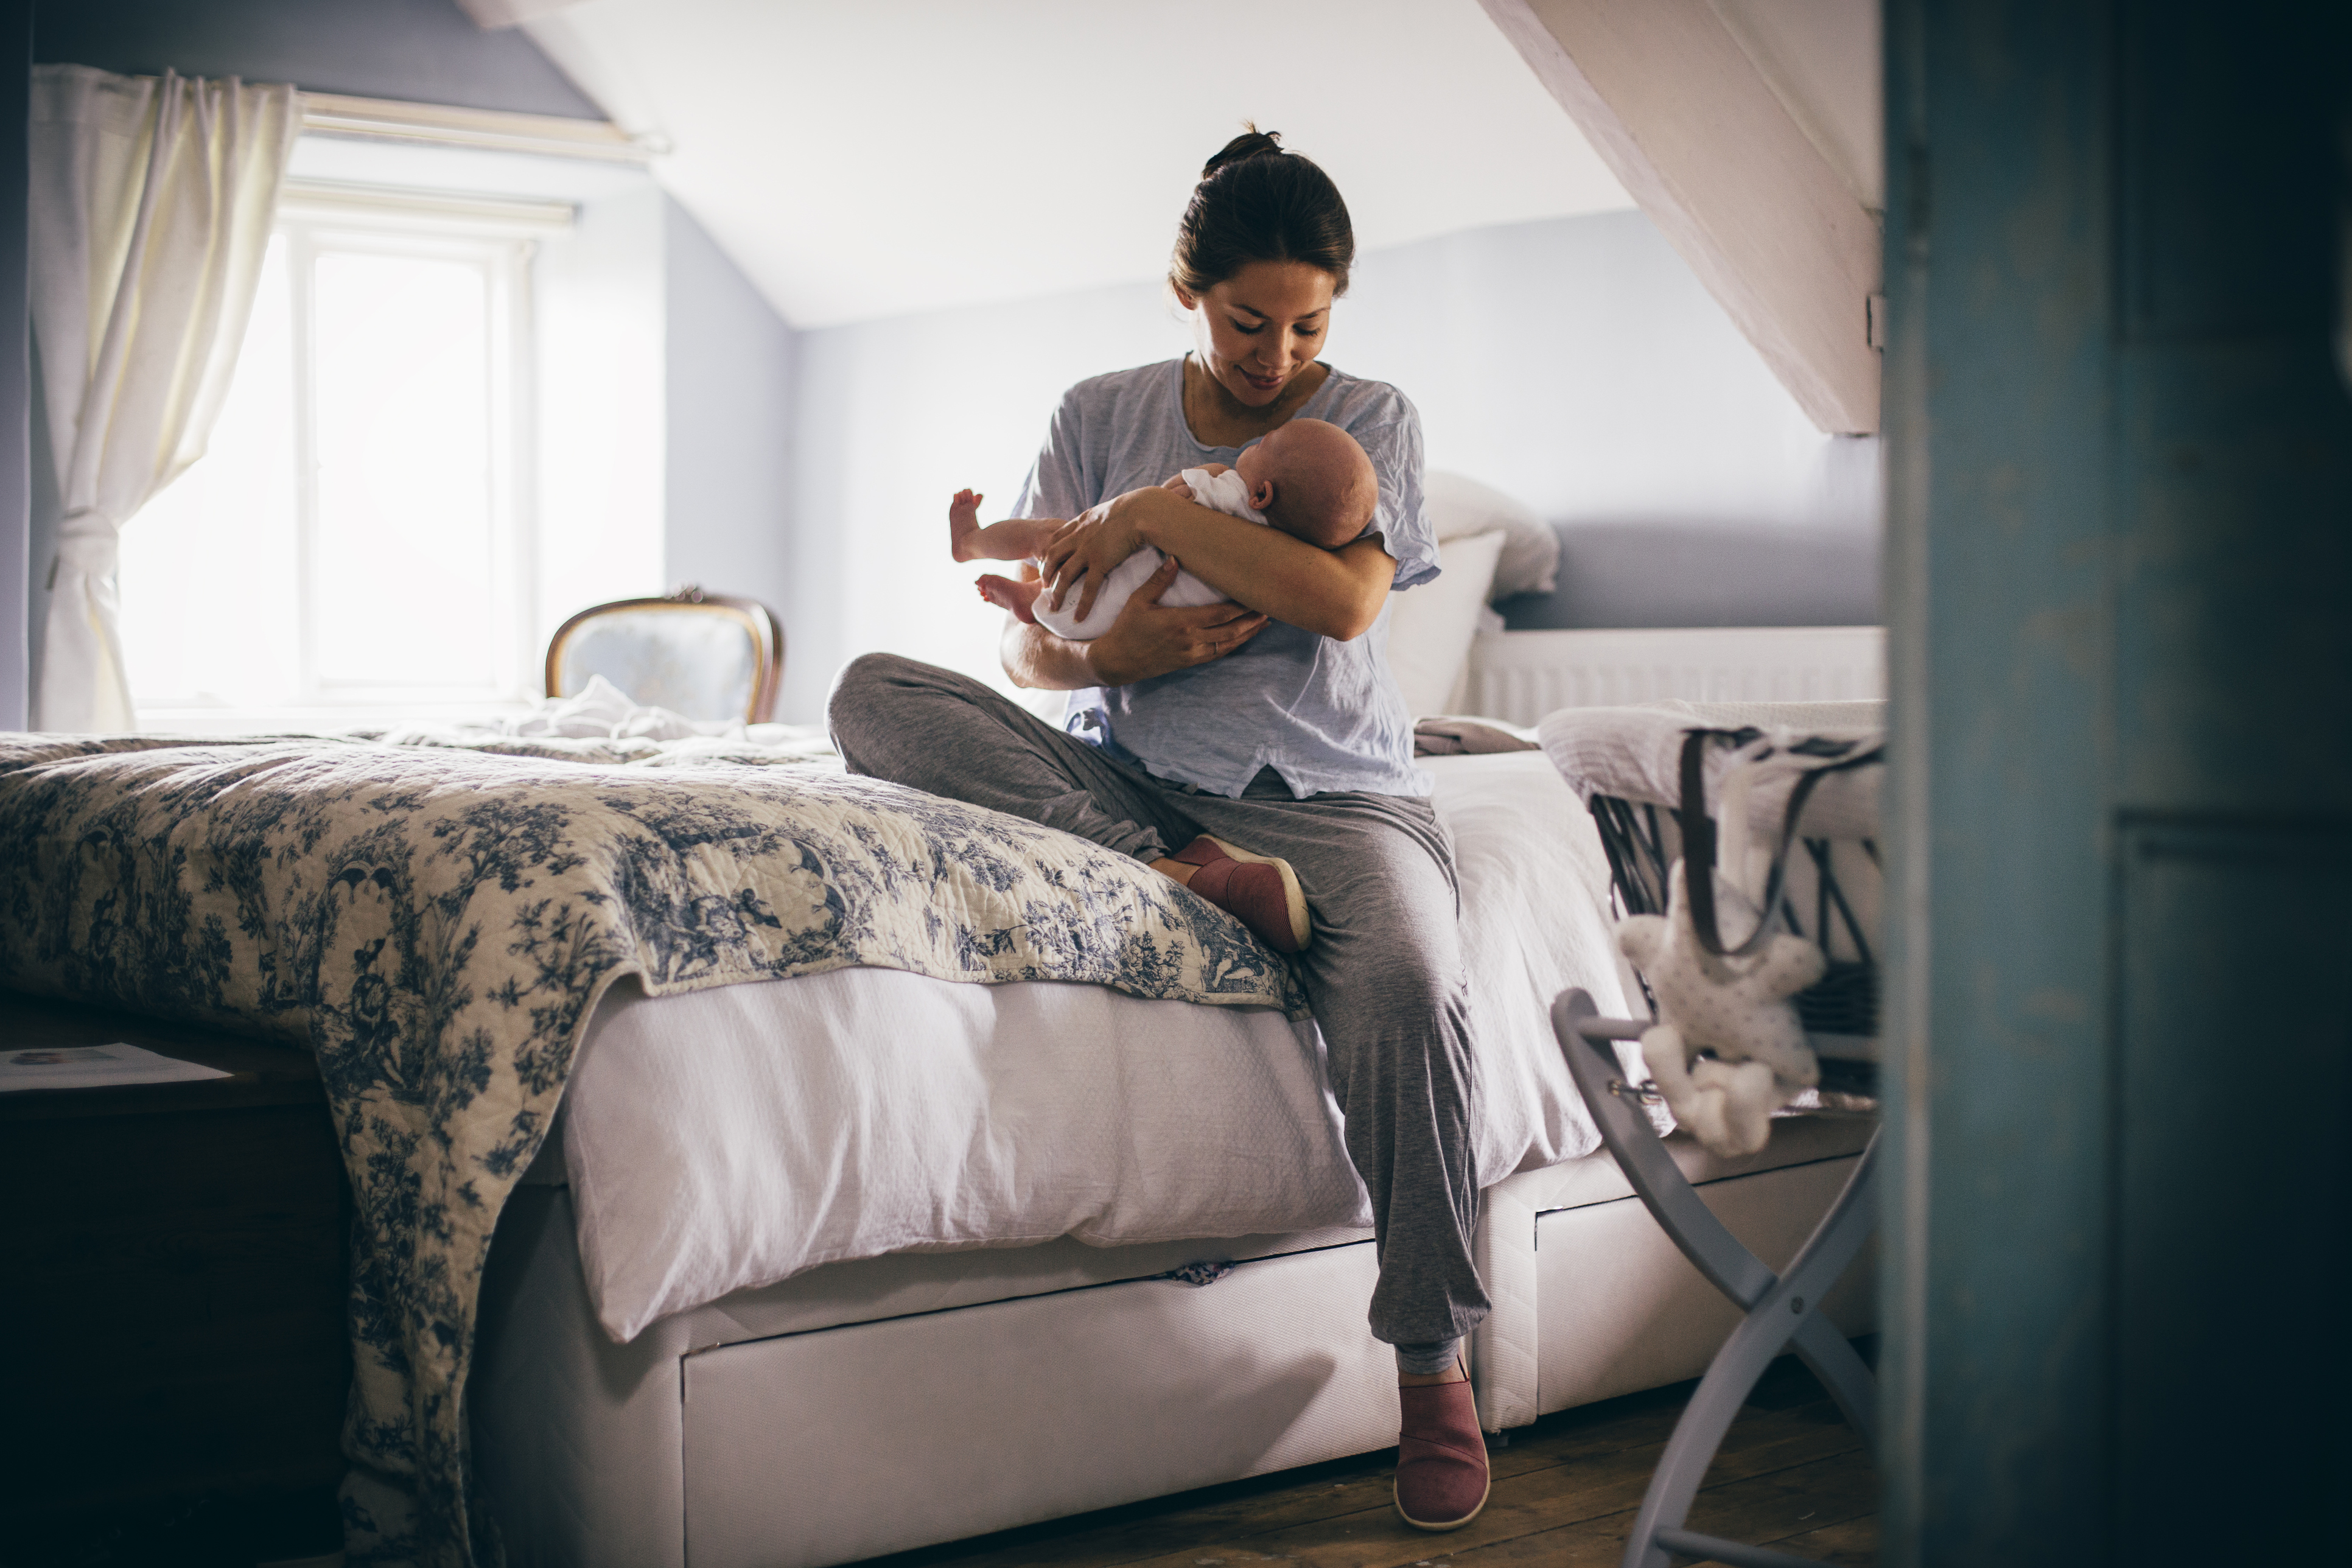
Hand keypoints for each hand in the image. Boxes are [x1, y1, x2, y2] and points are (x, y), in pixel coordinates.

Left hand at [1040, 496, 1146, 623]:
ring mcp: (1088, 549)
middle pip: (1052, 555)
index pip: (1056, 538)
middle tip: (1044, 586)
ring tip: (1053, 607)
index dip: (1049, 552)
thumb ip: (1104, 519)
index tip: (1046, 563)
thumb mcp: (1111, 509)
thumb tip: (1110, 522)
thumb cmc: (1135, 509)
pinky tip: (1079, 617)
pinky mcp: (1100, 561)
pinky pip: (1088, 587)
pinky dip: (1083, 604)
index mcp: (1082, 522)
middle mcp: (1080, 536)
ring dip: (1057, 592)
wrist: (1141, 510)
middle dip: (1045, 572)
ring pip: (1064, 574)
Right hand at [1083, 555, 1268, 685]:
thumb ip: (1159, 580)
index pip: (1220, 614)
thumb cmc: (1126, 628)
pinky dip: (1235, 645)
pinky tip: (1244, 637)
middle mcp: (1191, 640)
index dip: (1241, 606)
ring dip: (1248, 633)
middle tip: (1270, 606)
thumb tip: (1175, 557)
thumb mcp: (1138, 600)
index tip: (1254, 593)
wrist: (1117, 661)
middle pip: (1231, 630)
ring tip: (1265, 622)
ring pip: (1229, 644)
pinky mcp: (1190, 662)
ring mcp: (1192, 653)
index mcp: (1180, 622)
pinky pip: (1219, 654)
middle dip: (1252, 619)